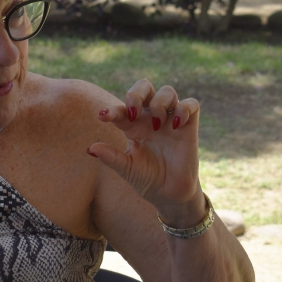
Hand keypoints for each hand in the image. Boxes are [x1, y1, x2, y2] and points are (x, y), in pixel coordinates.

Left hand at [88, 79, 202, 223]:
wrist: (169, 194)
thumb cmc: (146, 178)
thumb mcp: (126, 168)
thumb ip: (110, 157)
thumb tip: (89, 148)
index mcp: (133, 126)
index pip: (122, 109)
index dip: (112, 110)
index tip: (103, 116)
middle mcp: (150, 118)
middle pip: (145, 87)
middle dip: (136, 93)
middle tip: (133, 112)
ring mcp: (170, 120)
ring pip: (167, 92)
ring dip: (159, 103)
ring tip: (156, 124)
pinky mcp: (189, 126)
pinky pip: (192, 104)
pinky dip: (184, 109)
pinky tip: (175, 125)